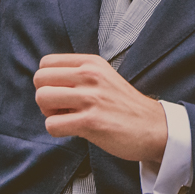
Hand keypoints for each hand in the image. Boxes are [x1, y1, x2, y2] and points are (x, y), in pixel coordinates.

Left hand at [33, 54, 167, 161]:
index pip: (46, 63)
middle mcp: (90, 75)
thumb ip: (78, 74)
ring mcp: (91, 98)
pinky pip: (52, 125)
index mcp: (91, 62)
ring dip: (49, 113)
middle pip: (40, 79)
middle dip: (45, 97)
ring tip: (68, 118)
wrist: (155, 127)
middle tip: (62, 108)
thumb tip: (46, 84)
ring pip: (42, 98)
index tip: (62, 93)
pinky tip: (76, 130)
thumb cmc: (125, 106)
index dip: (48, 81)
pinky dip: (58, 131)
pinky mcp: (91, 122)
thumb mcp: (104, 77)